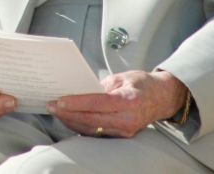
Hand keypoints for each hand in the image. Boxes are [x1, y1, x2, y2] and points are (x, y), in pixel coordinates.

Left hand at [47, 70, 187, 137]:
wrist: (162, 98)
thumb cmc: (141, 84)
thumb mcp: (121, 77)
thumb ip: (100, 85)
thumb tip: (78, 90)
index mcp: (128, 101)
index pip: (97, 103)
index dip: (76, 103)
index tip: (59, 100)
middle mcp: (128, 119)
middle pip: (91, 119)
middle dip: (68, 113)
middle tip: (51, 106)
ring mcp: (125, 130)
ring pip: (92, 129)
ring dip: (71, 121)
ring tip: (56, 112)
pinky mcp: (122, 135)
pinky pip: (97, 132)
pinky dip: (81, 126)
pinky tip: (69, 118)